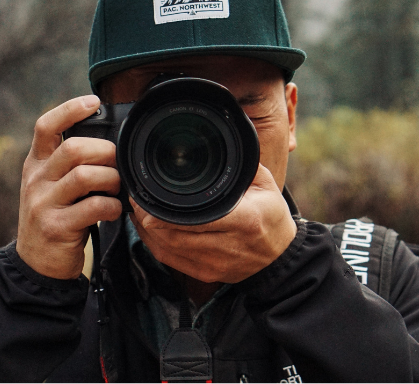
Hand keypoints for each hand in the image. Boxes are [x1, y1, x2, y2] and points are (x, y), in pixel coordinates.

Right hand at [16, 95, 122, 279]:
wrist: (36, 263)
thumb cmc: (55, 217)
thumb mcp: (52, 186)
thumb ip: (70, 165)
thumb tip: (109, 144)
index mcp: (36, 164)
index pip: (45, 126)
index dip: (69, 109)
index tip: (94, 101)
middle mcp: (36, 180)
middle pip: (73, 148)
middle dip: (105, 151)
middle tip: (118, 163)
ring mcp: (43, 204)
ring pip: (84, 176)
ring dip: (111, 179)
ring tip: (117, 188)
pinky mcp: (56, 227)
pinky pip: (93, 207)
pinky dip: (111, 206)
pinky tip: (113, 211)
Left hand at [130, 164, 297, 283]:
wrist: (281, 259)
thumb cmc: (272, 218)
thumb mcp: (265, 186)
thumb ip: (241, 167)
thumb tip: (218, 145)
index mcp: (243, 219)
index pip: (191, 217)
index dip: (160, 207)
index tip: (147, 193)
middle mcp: (227, 244)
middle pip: (171, 233)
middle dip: (147, 216)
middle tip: (137, 199)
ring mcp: (214, 263)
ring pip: (165, 248)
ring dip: (146, 231)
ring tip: (139, 212)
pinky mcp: (205, 273)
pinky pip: (170, 260)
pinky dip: (154, 245)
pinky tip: (149, 231)